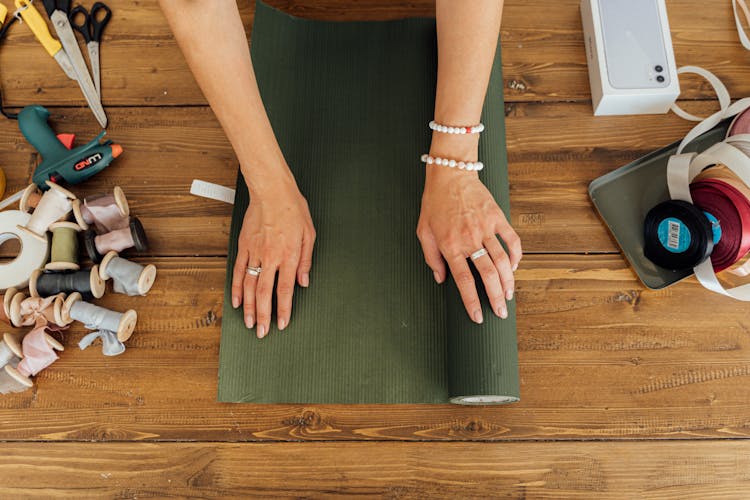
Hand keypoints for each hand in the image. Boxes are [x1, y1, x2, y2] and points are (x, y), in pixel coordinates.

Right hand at [231, 179, 315, 337]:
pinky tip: (237, 301)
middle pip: (265, 293)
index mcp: (289, 256)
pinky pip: (239, 271)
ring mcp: (255, 252)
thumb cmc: (293, 209)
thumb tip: (303, 282)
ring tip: (250, 323)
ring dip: (249, 307)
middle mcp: (271, 257)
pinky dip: (237, 288)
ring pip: (250, 286)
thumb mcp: (310, 234)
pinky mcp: (244, 246)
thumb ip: (306, 260)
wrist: (272, 191)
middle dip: (263, 315)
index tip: (281, 323)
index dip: (283, 310)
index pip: (285, 290)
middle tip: (262, 332)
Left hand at [417, 165, 521, 322]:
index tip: (478, 317)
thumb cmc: (434, 204)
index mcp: (450, 245)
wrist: (450, 176)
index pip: (464, 280)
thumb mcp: (423, 232)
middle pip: (488, 275)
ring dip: (508, 281)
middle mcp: (469, 239)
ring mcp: (485, 227)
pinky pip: (512, 239)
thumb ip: (431, 258)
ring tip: (509, 295)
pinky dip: (516, 255)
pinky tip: (514, 267)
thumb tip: (441, 279)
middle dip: (496, 297)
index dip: (472, 301)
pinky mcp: (497, 217)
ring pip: (502, 260)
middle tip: (501, 313)